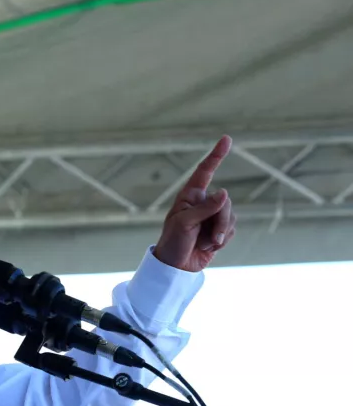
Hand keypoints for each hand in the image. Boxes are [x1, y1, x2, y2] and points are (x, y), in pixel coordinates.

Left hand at [153, 136, 236, 271]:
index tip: (226, 139)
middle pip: (225, 202)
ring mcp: (212, 215)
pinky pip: (232, 229)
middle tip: (209, 237)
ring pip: (231, 216)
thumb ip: (205, 208)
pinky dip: (223, 240)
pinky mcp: (220, 228)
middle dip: (221, 221)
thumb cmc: (174, 242)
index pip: (205, 171)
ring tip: (205, 243)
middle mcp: (203, 202)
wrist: (177, 266)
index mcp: (189, 196)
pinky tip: (210, 246)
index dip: (216, 155)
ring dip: (220, 233)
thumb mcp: (185, 224)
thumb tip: (225, 192)